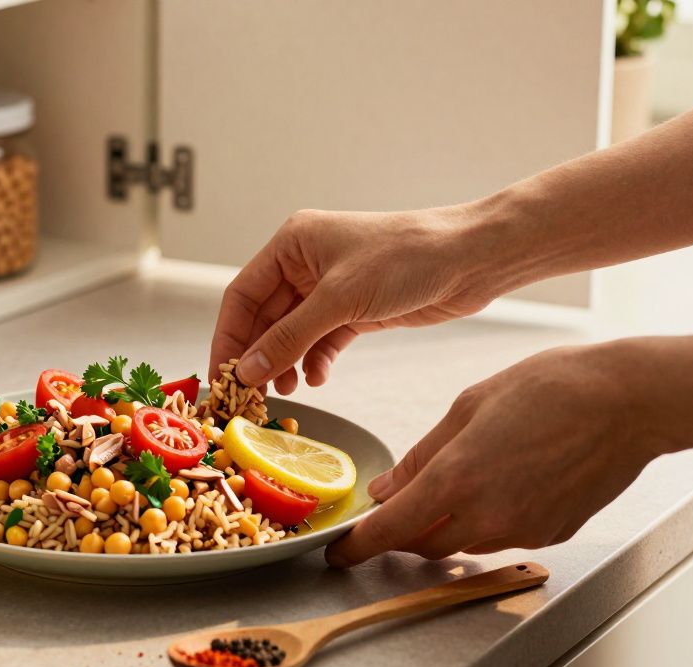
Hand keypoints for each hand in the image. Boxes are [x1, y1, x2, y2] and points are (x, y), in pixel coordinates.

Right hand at [210, 206, 502, 392]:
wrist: (471, 259)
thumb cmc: (407, 257)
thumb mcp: (340, 298)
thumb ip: (290, 336)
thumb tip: (248, 370)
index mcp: (292, 244)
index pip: (242, 296)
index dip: (228, 338)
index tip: (221, 377)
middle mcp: (306, 264)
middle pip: (264, 318)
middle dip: (257, 357)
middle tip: (248, 396)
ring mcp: (331, 288)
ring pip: (291, 334)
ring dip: (284, 364)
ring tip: (285, 393)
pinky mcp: (355, 310)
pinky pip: (320, 341)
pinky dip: (314, 362)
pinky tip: (316, 379)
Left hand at [325, 342, 663, 566]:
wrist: (631, 402)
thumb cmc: (553, 388)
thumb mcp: (470, 405)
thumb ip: (423, 454)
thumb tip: (388, 488)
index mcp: (457, 479)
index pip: (390, 531)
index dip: (359, 547)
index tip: (340, 552)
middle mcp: (488, 516)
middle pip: (424, 544)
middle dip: (402, 531)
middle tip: (397, 506)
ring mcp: (523, 531)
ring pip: (463, 544)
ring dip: (445, 525)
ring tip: (456, 482)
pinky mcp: (551, 534)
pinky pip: (501, 538)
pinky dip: (486, 521)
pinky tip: (500, 483)